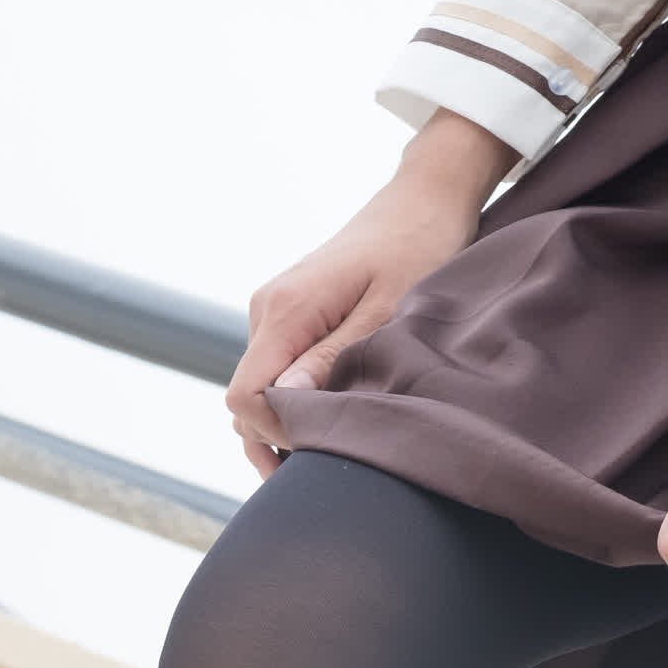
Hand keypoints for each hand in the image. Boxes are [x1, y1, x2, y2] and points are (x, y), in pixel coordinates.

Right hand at [227, 112, 514, 480]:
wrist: (423, 200)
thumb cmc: (417, 250)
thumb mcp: (386, 313)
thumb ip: (332, 360)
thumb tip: (286, 403)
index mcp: (286, 310)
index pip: (244, 398)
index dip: (275, 435)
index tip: (320, 449)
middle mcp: (267, 310)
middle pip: (246, 402)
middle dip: (278, 439)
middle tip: (330, 466)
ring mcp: (274, 311)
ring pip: (260, 390)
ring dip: (286, 425)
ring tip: (330, 451)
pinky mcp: (290, 313)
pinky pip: (276, 371)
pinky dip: (295, 403)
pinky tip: (328, 422)